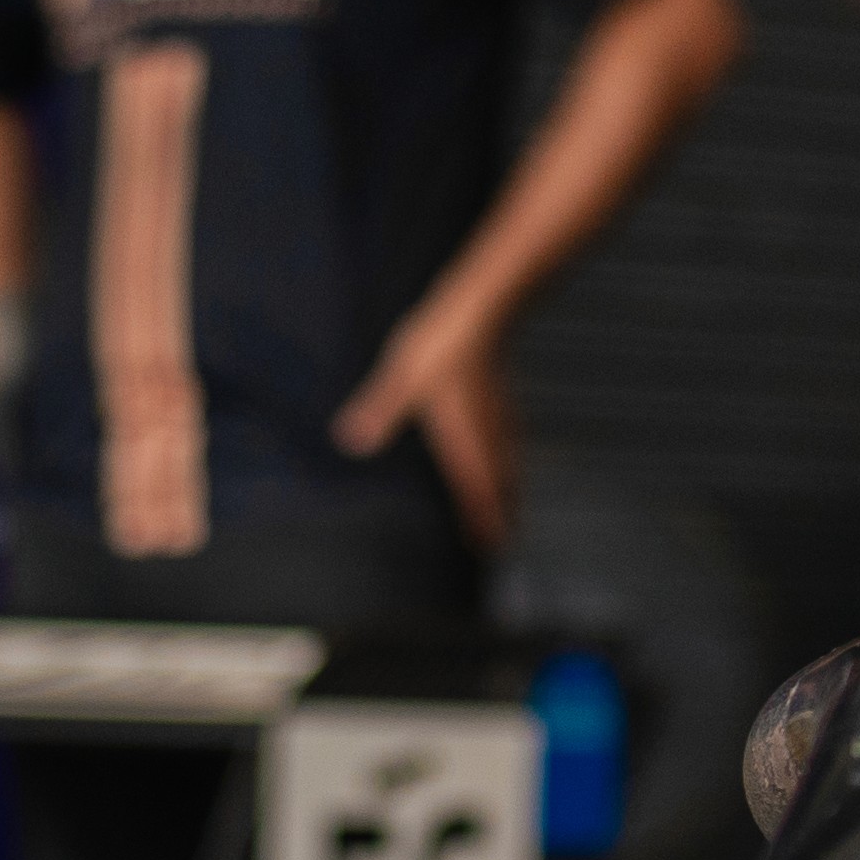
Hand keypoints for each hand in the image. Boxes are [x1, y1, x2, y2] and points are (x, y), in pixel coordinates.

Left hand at [334, 306, 513, 547]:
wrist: (482, 306)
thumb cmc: (442, 343)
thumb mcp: (402, 378)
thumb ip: (378, 411)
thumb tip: (350, 441)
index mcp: (464, 442)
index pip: (478, 497)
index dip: (484, 525)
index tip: (490, 552)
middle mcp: (488, 436)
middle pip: (501, 489)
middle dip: (500, 517)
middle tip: (499, 545)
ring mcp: (500, 418)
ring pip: (509, 466)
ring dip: (506, 491)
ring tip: (505, 511)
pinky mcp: (502, 399)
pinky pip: (508, 442)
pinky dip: (505, 462)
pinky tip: (500, 456)